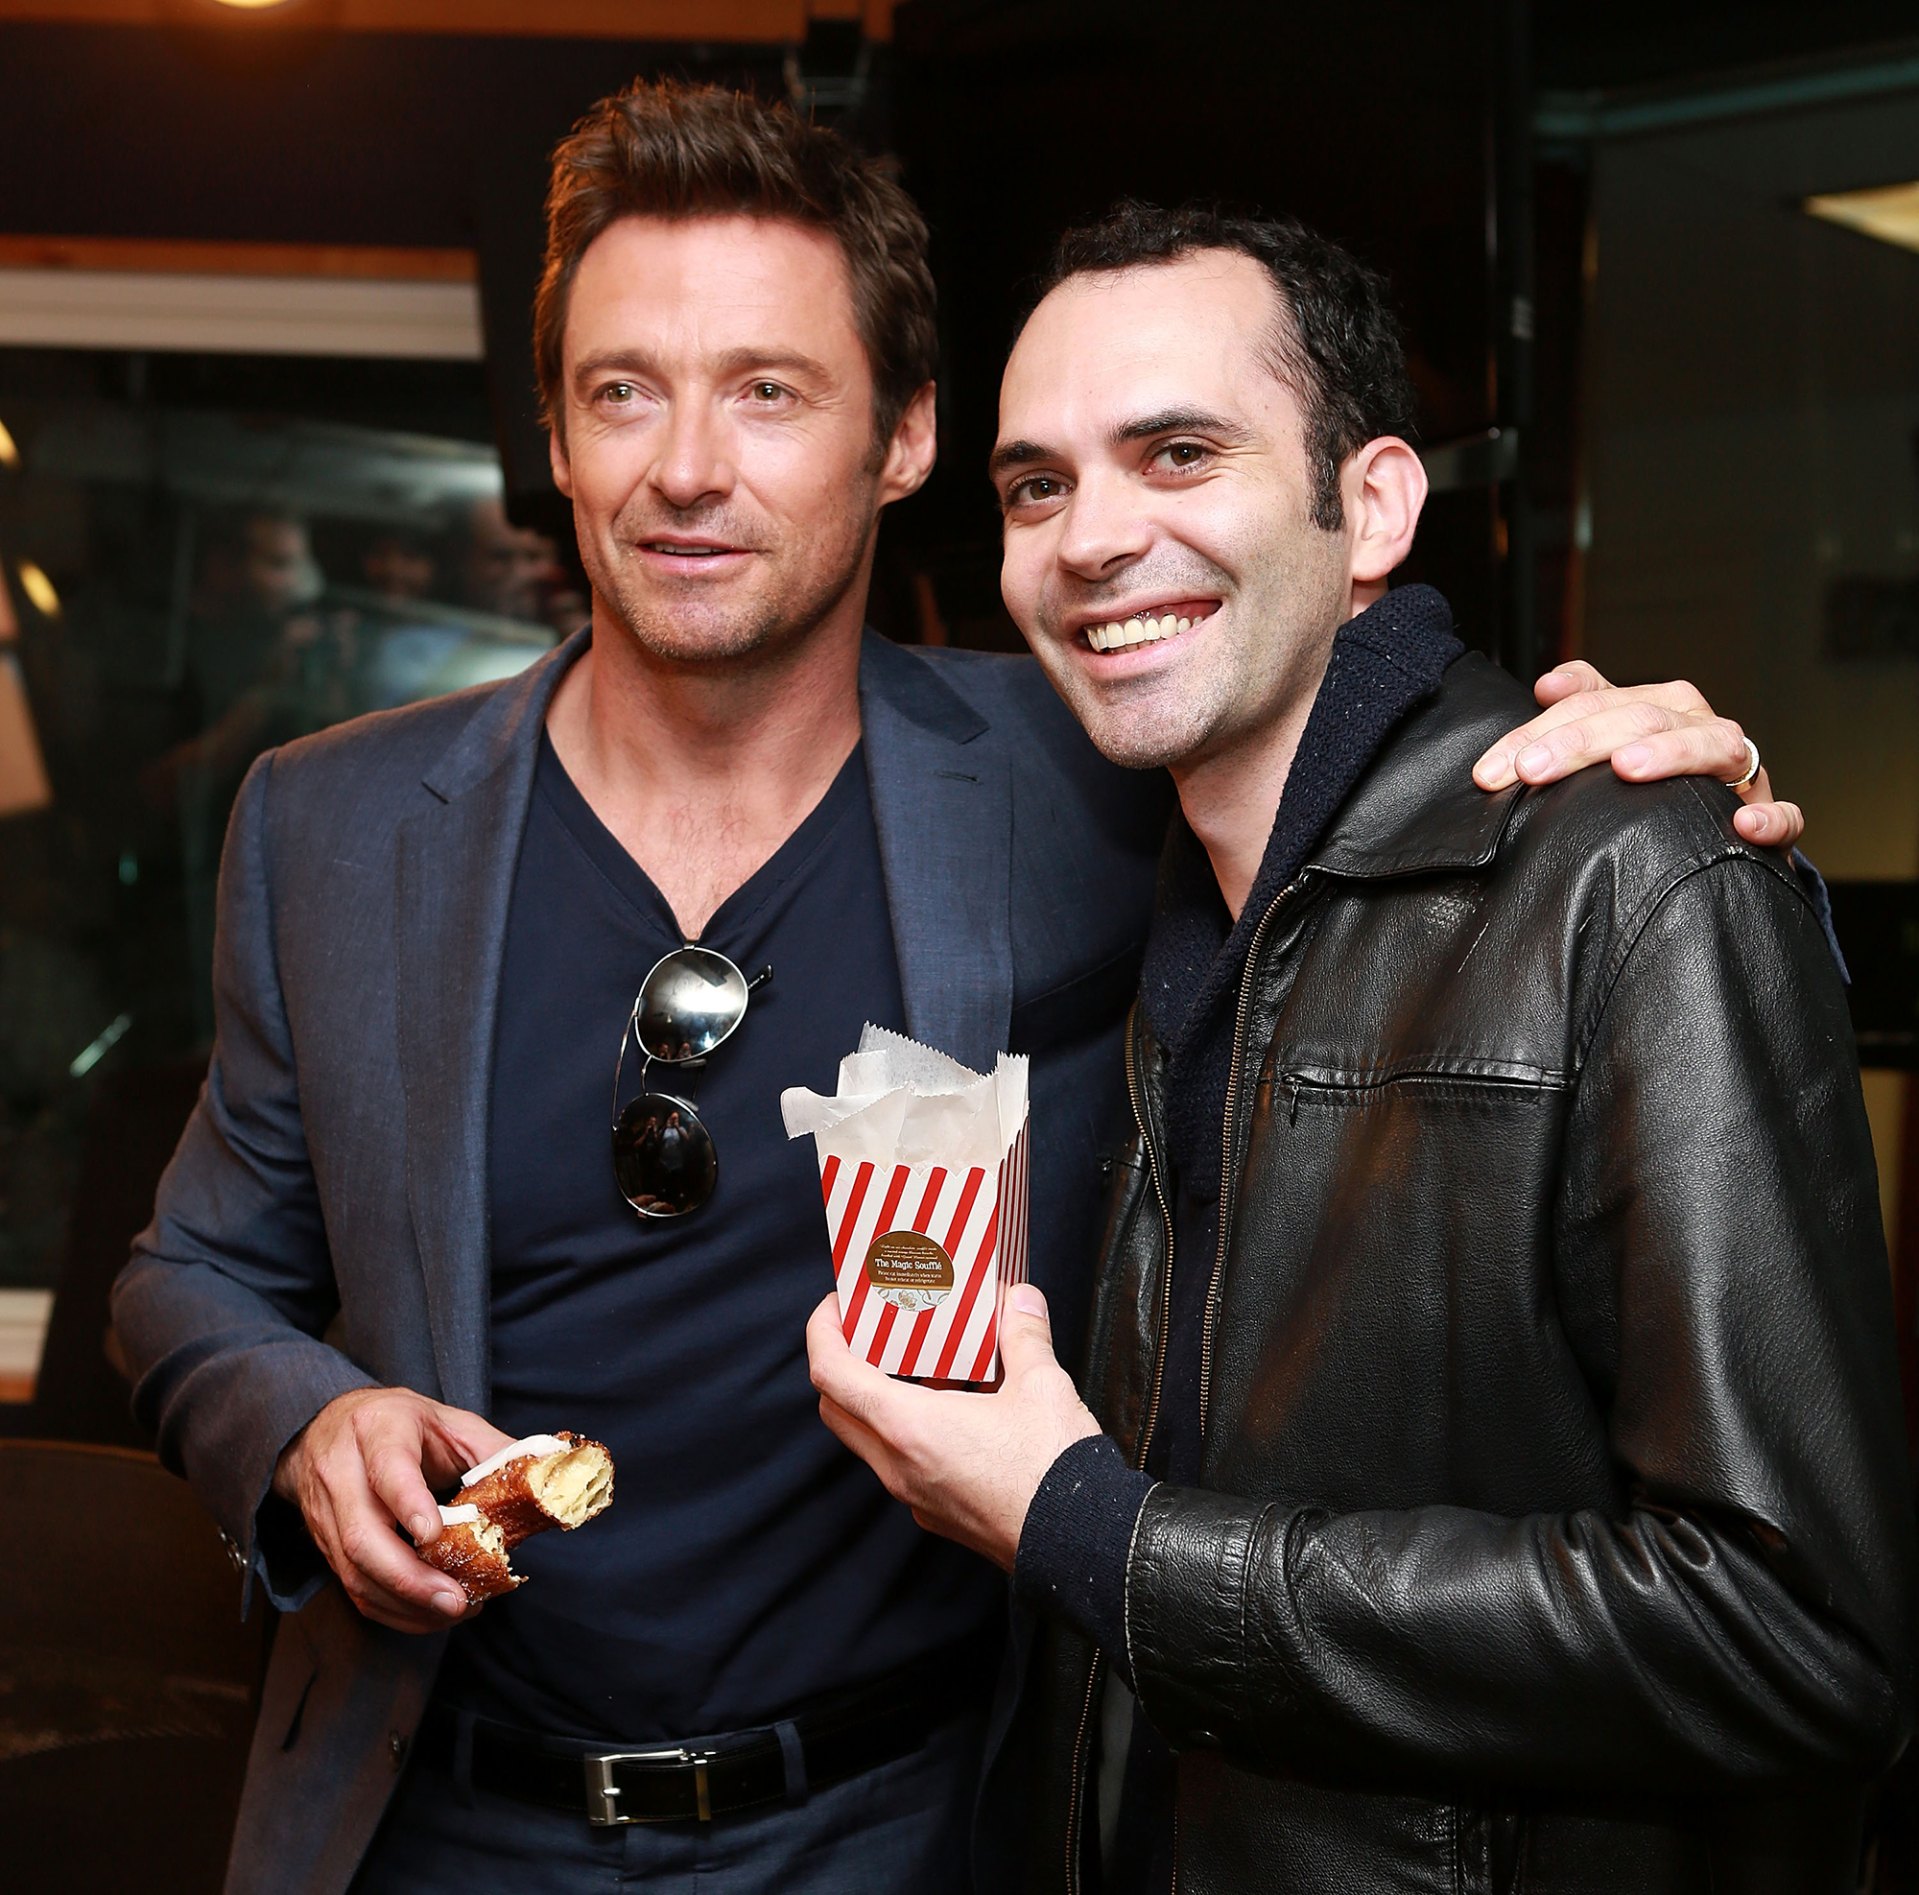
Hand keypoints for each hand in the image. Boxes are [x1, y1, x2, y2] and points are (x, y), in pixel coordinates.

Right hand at [271, 1386, 514, 1633]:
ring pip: (353, 1570)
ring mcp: (325, 1511)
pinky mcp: (322, 1543)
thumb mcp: (449, 1421)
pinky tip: (427, 1614)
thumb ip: (494, 1449)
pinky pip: (351, 1587)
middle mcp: (342, 1471)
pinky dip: (390, 1609)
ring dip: (404, 1601)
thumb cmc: (400, 1424)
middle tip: (454, 1599)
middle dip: (409, 1577)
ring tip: (452, 1611)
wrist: (326, 1425)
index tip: (434, 1536)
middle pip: (361, 1534)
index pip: (388, 1467)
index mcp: (379, 1428)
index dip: (408, 1503)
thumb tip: (545, 1478)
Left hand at [806, 1283, 1099, 1570]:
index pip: (831, 1374)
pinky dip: (907, 1430)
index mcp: (908, 1428)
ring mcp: (915, 1495)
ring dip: (876, 1400)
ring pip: (868, 1440)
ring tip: (916, 1363)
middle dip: (841, 1365)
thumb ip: (1023, 1335)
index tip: (835, 1306)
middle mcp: (898, 1466)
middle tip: (867, 1332)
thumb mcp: (1042, 1386)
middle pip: (837, 1409)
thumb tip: (1020, 1299)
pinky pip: (902, 1464)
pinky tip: (951, 1408)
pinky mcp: (937, 1513)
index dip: (822, 1331)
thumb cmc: (1053, 1471)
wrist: (1081, 1546)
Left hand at [1472, 661, 1803, 850]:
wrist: (1717, 830)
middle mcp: (1696, 726)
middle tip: (1529, 772)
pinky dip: (1769, 817)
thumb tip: (1545, 683)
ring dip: (1671, 753)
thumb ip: (1582, 708)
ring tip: (1627, 769)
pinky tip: (1742, 825)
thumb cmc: (1656, 781)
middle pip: (1639, 718)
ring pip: (1711, 745)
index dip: (1537, 733)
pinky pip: (1781, 814)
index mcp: (1655, 706)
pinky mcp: (1767, 814)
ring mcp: (1737, 769)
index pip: (1591, 706)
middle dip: (1579, 742)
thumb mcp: (1613, 739)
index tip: (1491, 771)